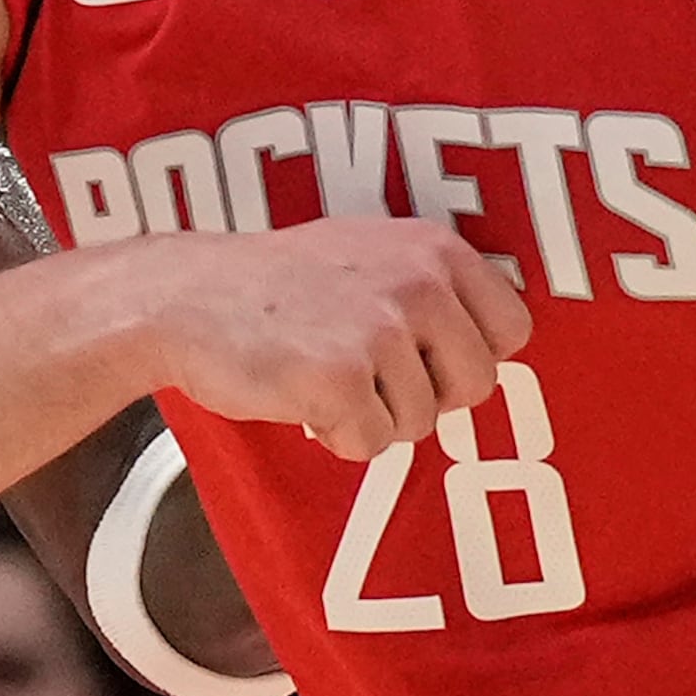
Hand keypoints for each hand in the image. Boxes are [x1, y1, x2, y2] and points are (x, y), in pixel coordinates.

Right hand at [124, 218, 533, 461]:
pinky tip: (302, 397)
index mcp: (434, 249)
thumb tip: (497, 336)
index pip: (512, 329)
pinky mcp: (342, 381)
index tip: (425, 357)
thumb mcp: (366, 250)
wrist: (183, 296)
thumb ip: (430, 282)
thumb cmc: (274, 282)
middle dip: (426, 396)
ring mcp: (382, 332)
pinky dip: (337, 437)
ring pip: (421, 423)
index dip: (468, 356)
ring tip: (323, 376)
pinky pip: (372, 445)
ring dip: (373, 417)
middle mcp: (419, 284)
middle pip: (476, 385)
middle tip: (369, 376)